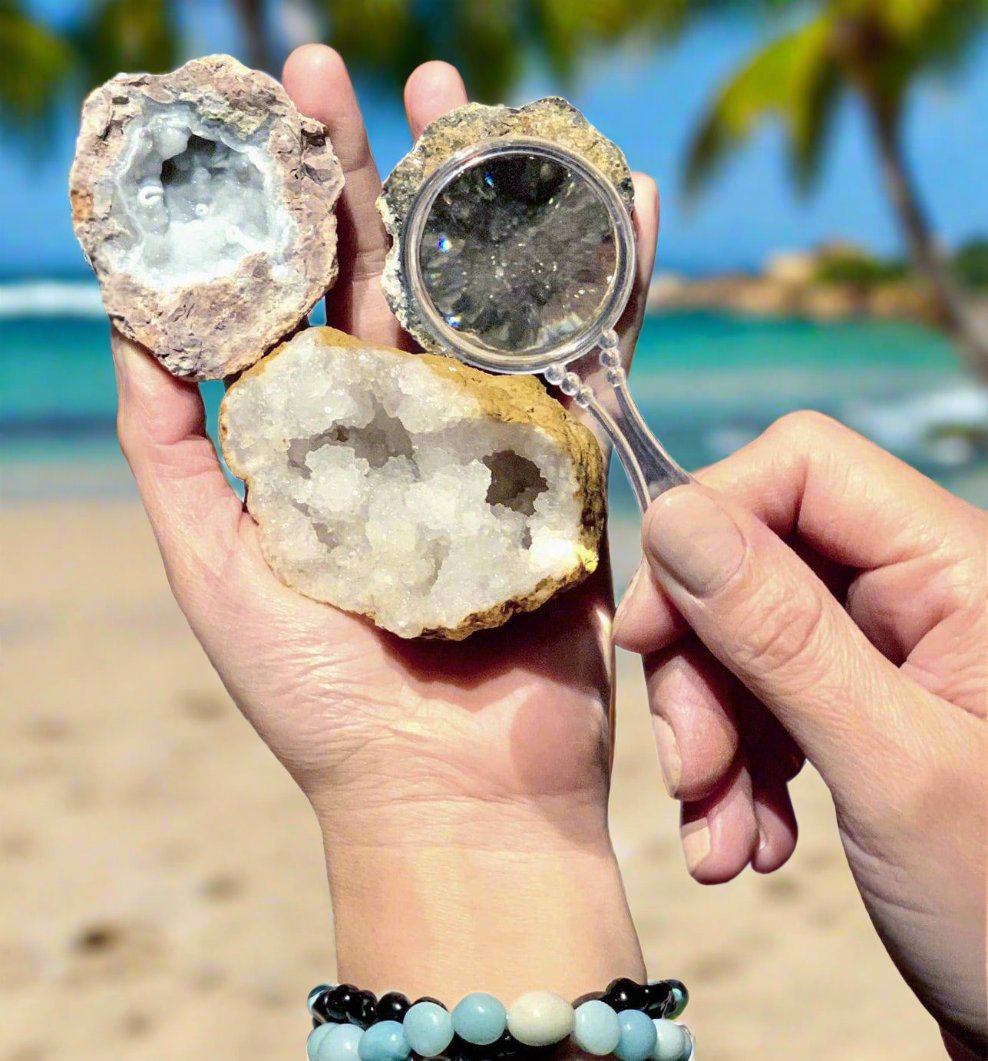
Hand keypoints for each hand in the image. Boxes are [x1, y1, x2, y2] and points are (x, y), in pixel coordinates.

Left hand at [110, 45, 660, 997]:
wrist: (447, 790)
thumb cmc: (317, 694)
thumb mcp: (213, 561)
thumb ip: (176, 445)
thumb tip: (128, 322)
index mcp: (322, 435)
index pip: (305, 291)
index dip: (290, 198)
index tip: (277, 105)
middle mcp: (407, 422)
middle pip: (393, 272)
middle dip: (379, 171)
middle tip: (369, 70)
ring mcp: (496, 436)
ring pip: (492, 293)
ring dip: (486, 198)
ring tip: (474, 98)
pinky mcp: (577, 468)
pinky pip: (600, 355)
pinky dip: (611, 278)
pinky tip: (618, 198)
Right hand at [613, 412, 985, 1051]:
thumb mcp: (891, 768)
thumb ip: (782, 634)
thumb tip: (672, 514)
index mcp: (958, 567)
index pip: (801, 467)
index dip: (710, 526)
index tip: (651, 631)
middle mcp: (921, 591)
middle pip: (757, 562)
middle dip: (702, 669)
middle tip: (692, 769)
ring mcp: (888, 653)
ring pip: (746, 637)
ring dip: (711, 735)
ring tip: (718, 833)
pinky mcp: (861, 709)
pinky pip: (765, 701)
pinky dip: (737, 770)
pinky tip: (743, 842)